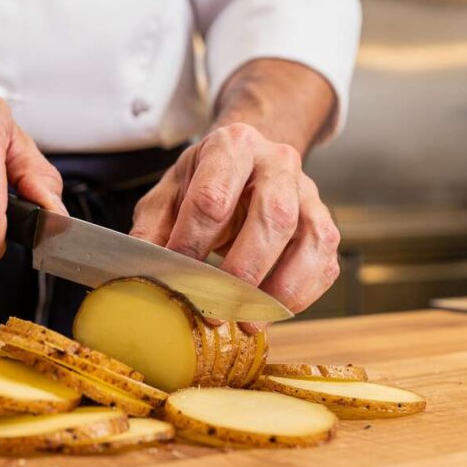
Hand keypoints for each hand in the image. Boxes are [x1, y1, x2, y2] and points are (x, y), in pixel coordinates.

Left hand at [130, 123, 339, 324]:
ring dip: (281, 287)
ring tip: (249, 320)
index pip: (213, 197)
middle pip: (273, 214)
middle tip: (218, 307)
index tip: (176, 276)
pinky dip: (301, 294)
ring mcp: (308, 193)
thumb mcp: (169, 194)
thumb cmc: (206, 182)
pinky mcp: (325, 224)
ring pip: (311, 239)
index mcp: (232, 146)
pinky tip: (271, 312)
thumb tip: (141, 270)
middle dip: (244, 268)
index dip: (192, 242)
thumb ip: (153, 228)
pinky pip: (324, 263)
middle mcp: (278, 163)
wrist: (247, 166)